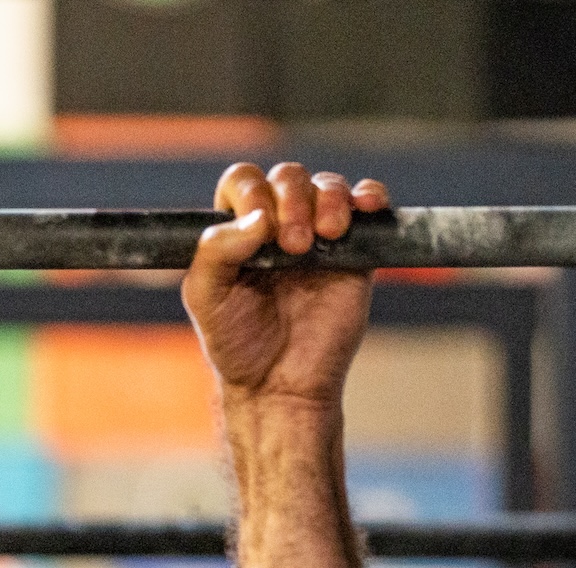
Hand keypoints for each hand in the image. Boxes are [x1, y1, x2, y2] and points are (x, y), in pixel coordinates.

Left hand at [182, 162, 388, 408]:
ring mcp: (318, 234)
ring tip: (325, 236)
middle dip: (292, 201)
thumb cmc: (238, 343)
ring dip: (328, 199)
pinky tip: (365, 209)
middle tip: (293, 246)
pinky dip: (370, 196)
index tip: (261, 228)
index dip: (253, 192)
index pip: (244, 181)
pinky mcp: (354, 249)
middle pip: (289, 177)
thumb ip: (214, 253)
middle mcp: (278, 224)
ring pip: (327, 185)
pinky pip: (367, 203)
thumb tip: (259, 217)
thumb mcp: (206, 299)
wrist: (280, 383)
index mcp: (238, 229)